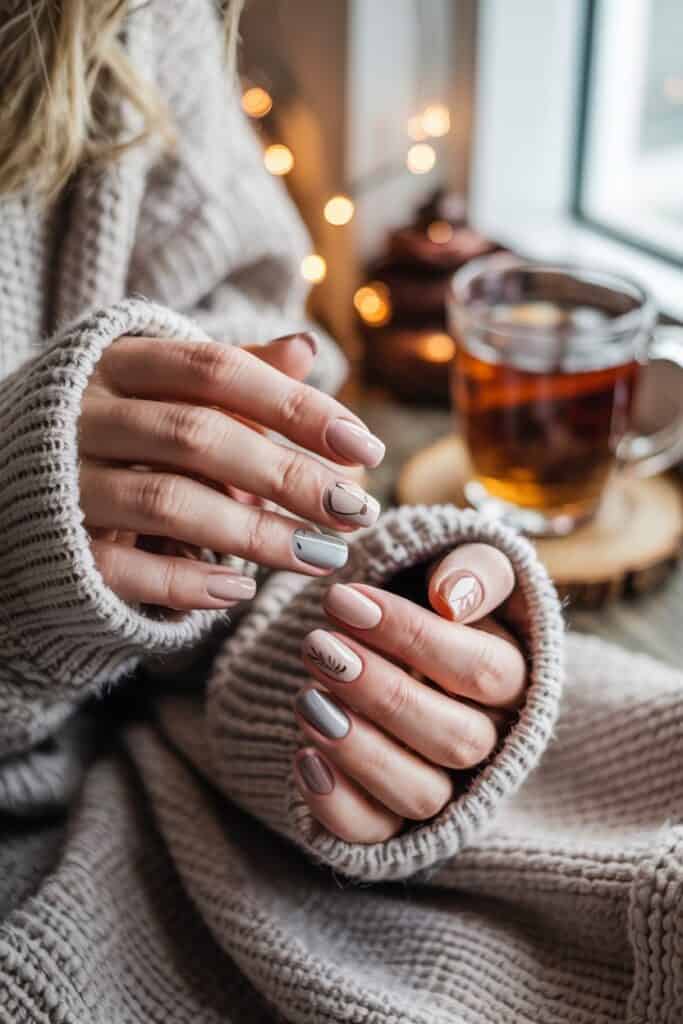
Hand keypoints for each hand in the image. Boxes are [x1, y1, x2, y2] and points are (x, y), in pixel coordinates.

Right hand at [79, 333, 384, 610]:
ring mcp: (66, 480)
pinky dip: (187, 581)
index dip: (294, 405)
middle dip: (289, 476)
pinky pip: (125, 567)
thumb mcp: (155, 388)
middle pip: (200, 436)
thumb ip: (229, 375)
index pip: (217, 370)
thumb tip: (306, 348)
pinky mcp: (56, 546)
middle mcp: (85, 413)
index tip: (364, 446)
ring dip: (256, 533)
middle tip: (357, 511)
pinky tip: (242, 589)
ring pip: (169, 501)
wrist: (2, 487)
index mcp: (117, 362)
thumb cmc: (105, 431)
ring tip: (323, 556)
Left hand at [293, 544, 523, 841]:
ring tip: (306, 697)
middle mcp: (487, 742)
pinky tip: (303, 757)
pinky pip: (374, 832)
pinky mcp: (394, 819)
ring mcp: (444, 787)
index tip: (344, 599)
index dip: (413, 637)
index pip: (483, 671)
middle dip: (381, 691)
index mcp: (513, 681)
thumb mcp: (462, 568)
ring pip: (420, 793)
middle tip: (318, 645)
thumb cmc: (431, 599)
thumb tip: (452, 597)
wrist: (392, 643)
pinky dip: (338, 803)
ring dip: (359, 748)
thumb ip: (474, 570)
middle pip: (456, 738)